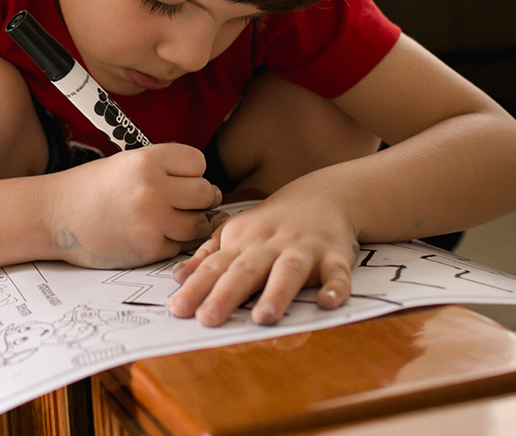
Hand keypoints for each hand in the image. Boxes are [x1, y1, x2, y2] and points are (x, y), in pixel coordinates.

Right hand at [50, 143, 224, 267]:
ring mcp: (153, 221)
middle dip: (196, 198)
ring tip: (163, 218)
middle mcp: (153, 188)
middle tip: (176, 202)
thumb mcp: (127, 163)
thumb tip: (212, 191)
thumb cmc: (91, 188)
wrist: (54, 215)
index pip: (198, 162)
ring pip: (199, 223)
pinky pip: (180, 245)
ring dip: (188, 222)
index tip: (175, 178)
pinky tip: (149, 234)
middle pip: (206, 192)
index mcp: (147, 160)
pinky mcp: (149, 248)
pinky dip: (170, 242)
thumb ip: (167, 170)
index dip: (190, 172)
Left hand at [168, 189, 358, 326]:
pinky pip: (337, 272)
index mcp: (243, 243)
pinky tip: (328, 302)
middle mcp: (270, 246)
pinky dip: (336, 287)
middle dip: (226, 294)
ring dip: (276, 293)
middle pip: (246, 270)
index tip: (179, 310)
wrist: (321, 195)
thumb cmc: (271, 222)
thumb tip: (178, 277)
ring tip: (264, 318)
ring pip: (288, 271)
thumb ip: (209, 255)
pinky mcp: (335, 254)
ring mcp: (303, 249)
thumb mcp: (236, 232)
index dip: (196, 288)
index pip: (215, 267)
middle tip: (208, 319)